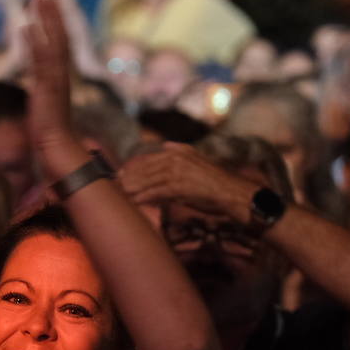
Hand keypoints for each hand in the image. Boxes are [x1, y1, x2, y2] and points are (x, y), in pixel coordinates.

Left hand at [24, 0, 84, 175]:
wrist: (57, 150)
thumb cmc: (51, 133)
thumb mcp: (43, 103)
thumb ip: (42, 87)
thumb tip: (38, 81)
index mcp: (59, 75)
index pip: (58, 41)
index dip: (54, 20)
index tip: (48, 1)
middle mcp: (60, 74)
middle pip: (59, 35)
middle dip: (52, 11)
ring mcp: (56, 80)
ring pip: (53, 42)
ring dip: (47, 19)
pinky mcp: (48, 89)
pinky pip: (42, 61)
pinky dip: (35, 43)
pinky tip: (25, 27)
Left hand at [119, 144, 249, 219]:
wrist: (233, 193)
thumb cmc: (214, 184)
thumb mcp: (196, 164)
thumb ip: (180, 157)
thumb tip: (166, 148)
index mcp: (179, 151)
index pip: (150, 158)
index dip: (134, 167)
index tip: (121, 174)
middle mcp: (177, 157)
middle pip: (146, 167)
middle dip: (130, 177)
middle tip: (116, 186)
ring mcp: (178, 170)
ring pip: (149, 179)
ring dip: (134, 188)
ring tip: (122, 195)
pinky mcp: (180, 185)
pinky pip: (157, 191)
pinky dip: (145, 196)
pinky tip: (136, 201)